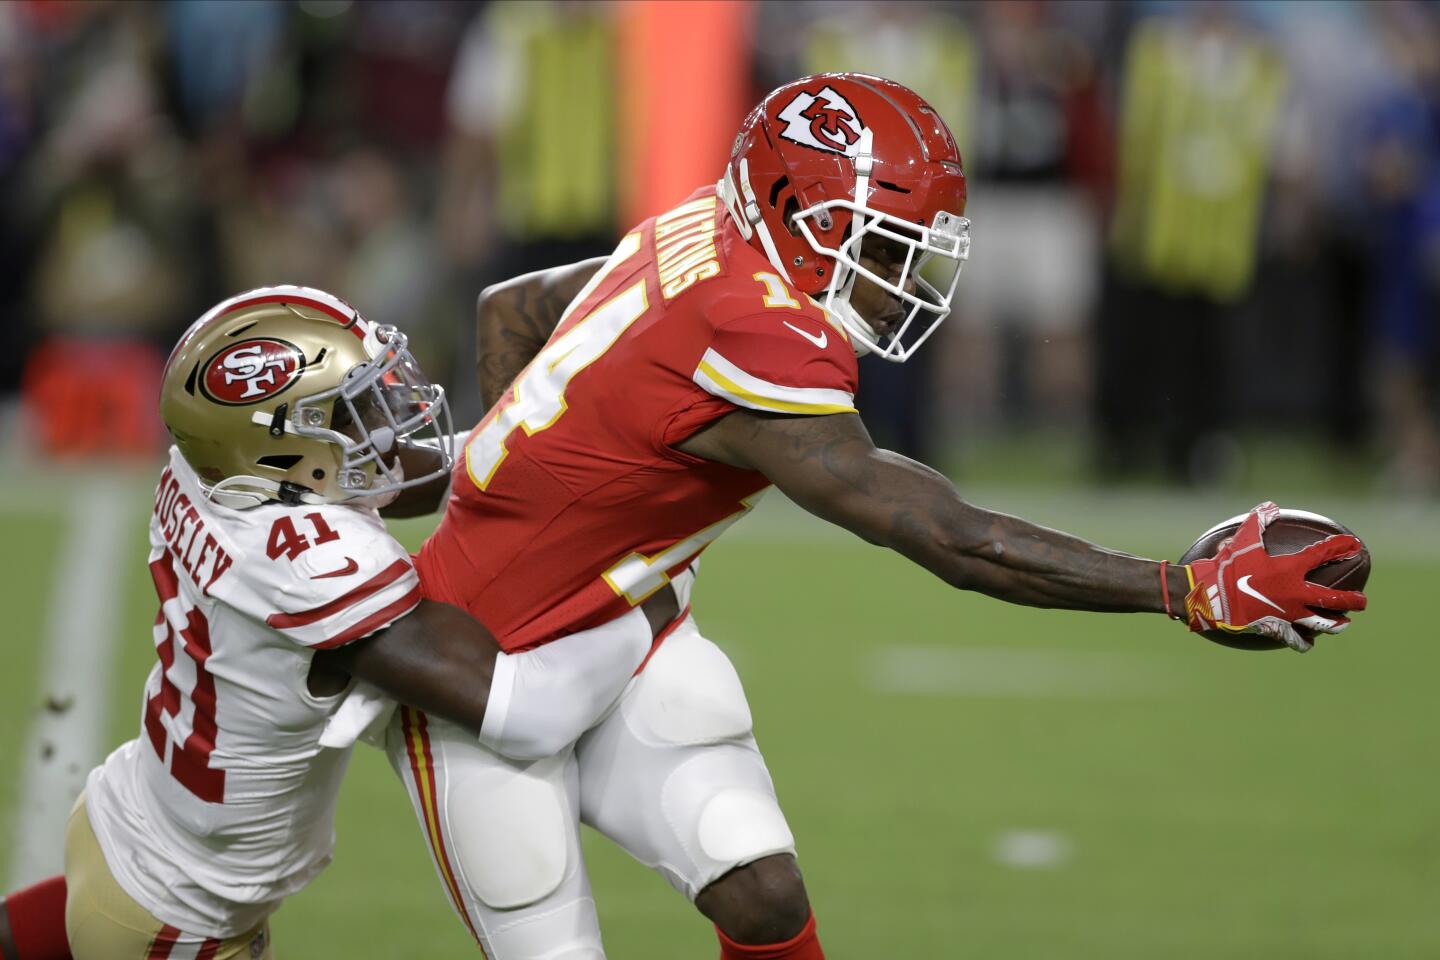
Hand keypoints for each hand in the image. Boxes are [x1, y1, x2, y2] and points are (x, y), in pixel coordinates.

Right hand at [1183, 502, 1367, 651]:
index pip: (1323, 555)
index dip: (1340, 548)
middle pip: (1334, 598)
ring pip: (1322, 623)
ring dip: (1336, 623)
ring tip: (1345, 622)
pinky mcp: (1277, 629)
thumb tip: (1270, 506)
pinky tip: (1309, 643)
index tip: (1355, 546)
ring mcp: (1289, 614)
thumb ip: (1257, 522)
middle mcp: (1296, 593)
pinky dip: (1304, 641)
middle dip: (1352, 599)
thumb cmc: (1226, 566)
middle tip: (1362, 600)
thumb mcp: (1241, 540)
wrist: (1211, 596)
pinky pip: (1296, 638)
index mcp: (1291, 569)